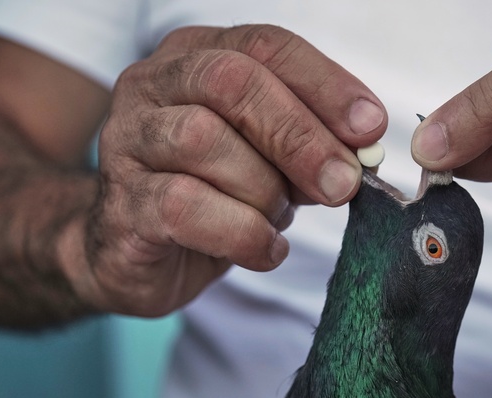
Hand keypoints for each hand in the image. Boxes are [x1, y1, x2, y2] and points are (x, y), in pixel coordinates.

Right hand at [76, 24, 386, 315]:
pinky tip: (262, 249)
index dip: (325, 84)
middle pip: (232, 82)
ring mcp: (127, 141)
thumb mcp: (270, 163)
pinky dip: (241, 233)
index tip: (370, 128)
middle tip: (342, 183)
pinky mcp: (121, 203)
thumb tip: (360, 156)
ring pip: (204, 140)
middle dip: (299, 135)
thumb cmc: (211, 198)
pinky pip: (184, 206)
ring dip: (263, 189)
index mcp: (195, 57)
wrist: (136, 258)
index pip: (265, 46)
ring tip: (277, 218)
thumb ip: (309, 148)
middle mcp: (152, 85)